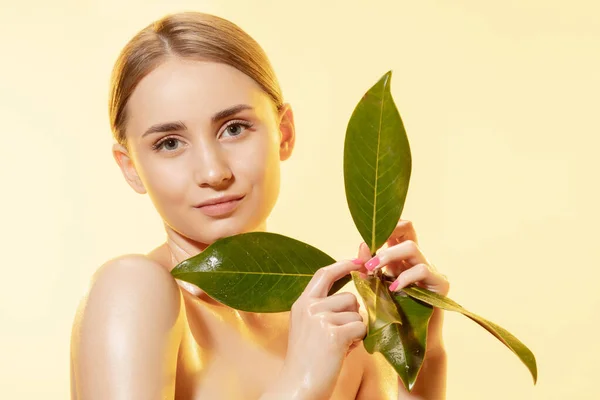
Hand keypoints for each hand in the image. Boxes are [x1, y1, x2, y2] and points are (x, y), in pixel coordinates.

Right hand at [279, 259, 366, 399]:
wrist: (297, 387)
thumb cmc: (307, 361)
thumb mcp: (308, 327)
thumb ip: (324, 309)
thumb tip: (354, 299)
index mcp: (302, 303)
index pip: (324, 274)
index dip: (343, 265)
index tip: (359, 261)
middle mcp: (309, 307)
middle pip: (349, 297)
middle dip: (353, 315)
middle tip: (341, 335)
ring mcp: (321, 319)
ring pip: (357, 315)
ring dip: (355, 330)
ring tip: (339, 346)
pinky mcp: (334, 334)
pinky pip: (361, 328)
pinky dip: (358, 341)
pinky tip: (343, 351)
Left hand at [355, 219, 449, 350]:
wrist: (410, 340)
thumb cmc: (391, 313)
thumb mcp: (375, 286)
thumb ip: (369, 268)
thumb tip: (361, 245)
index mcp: (402, 257)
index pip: (399, 229)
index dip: (387, 225)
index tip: (368, 237)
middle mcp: (417, 258)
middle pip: (408, 229)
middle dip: (387, 234)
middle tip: (368, 254)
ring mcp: (431, 269)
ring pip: (412, 248)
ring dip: (388, 256)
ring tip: (373, 270)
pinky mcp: (440, 283)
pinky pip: (423, 270)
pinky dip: (405, 277)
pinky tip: (393, 288)